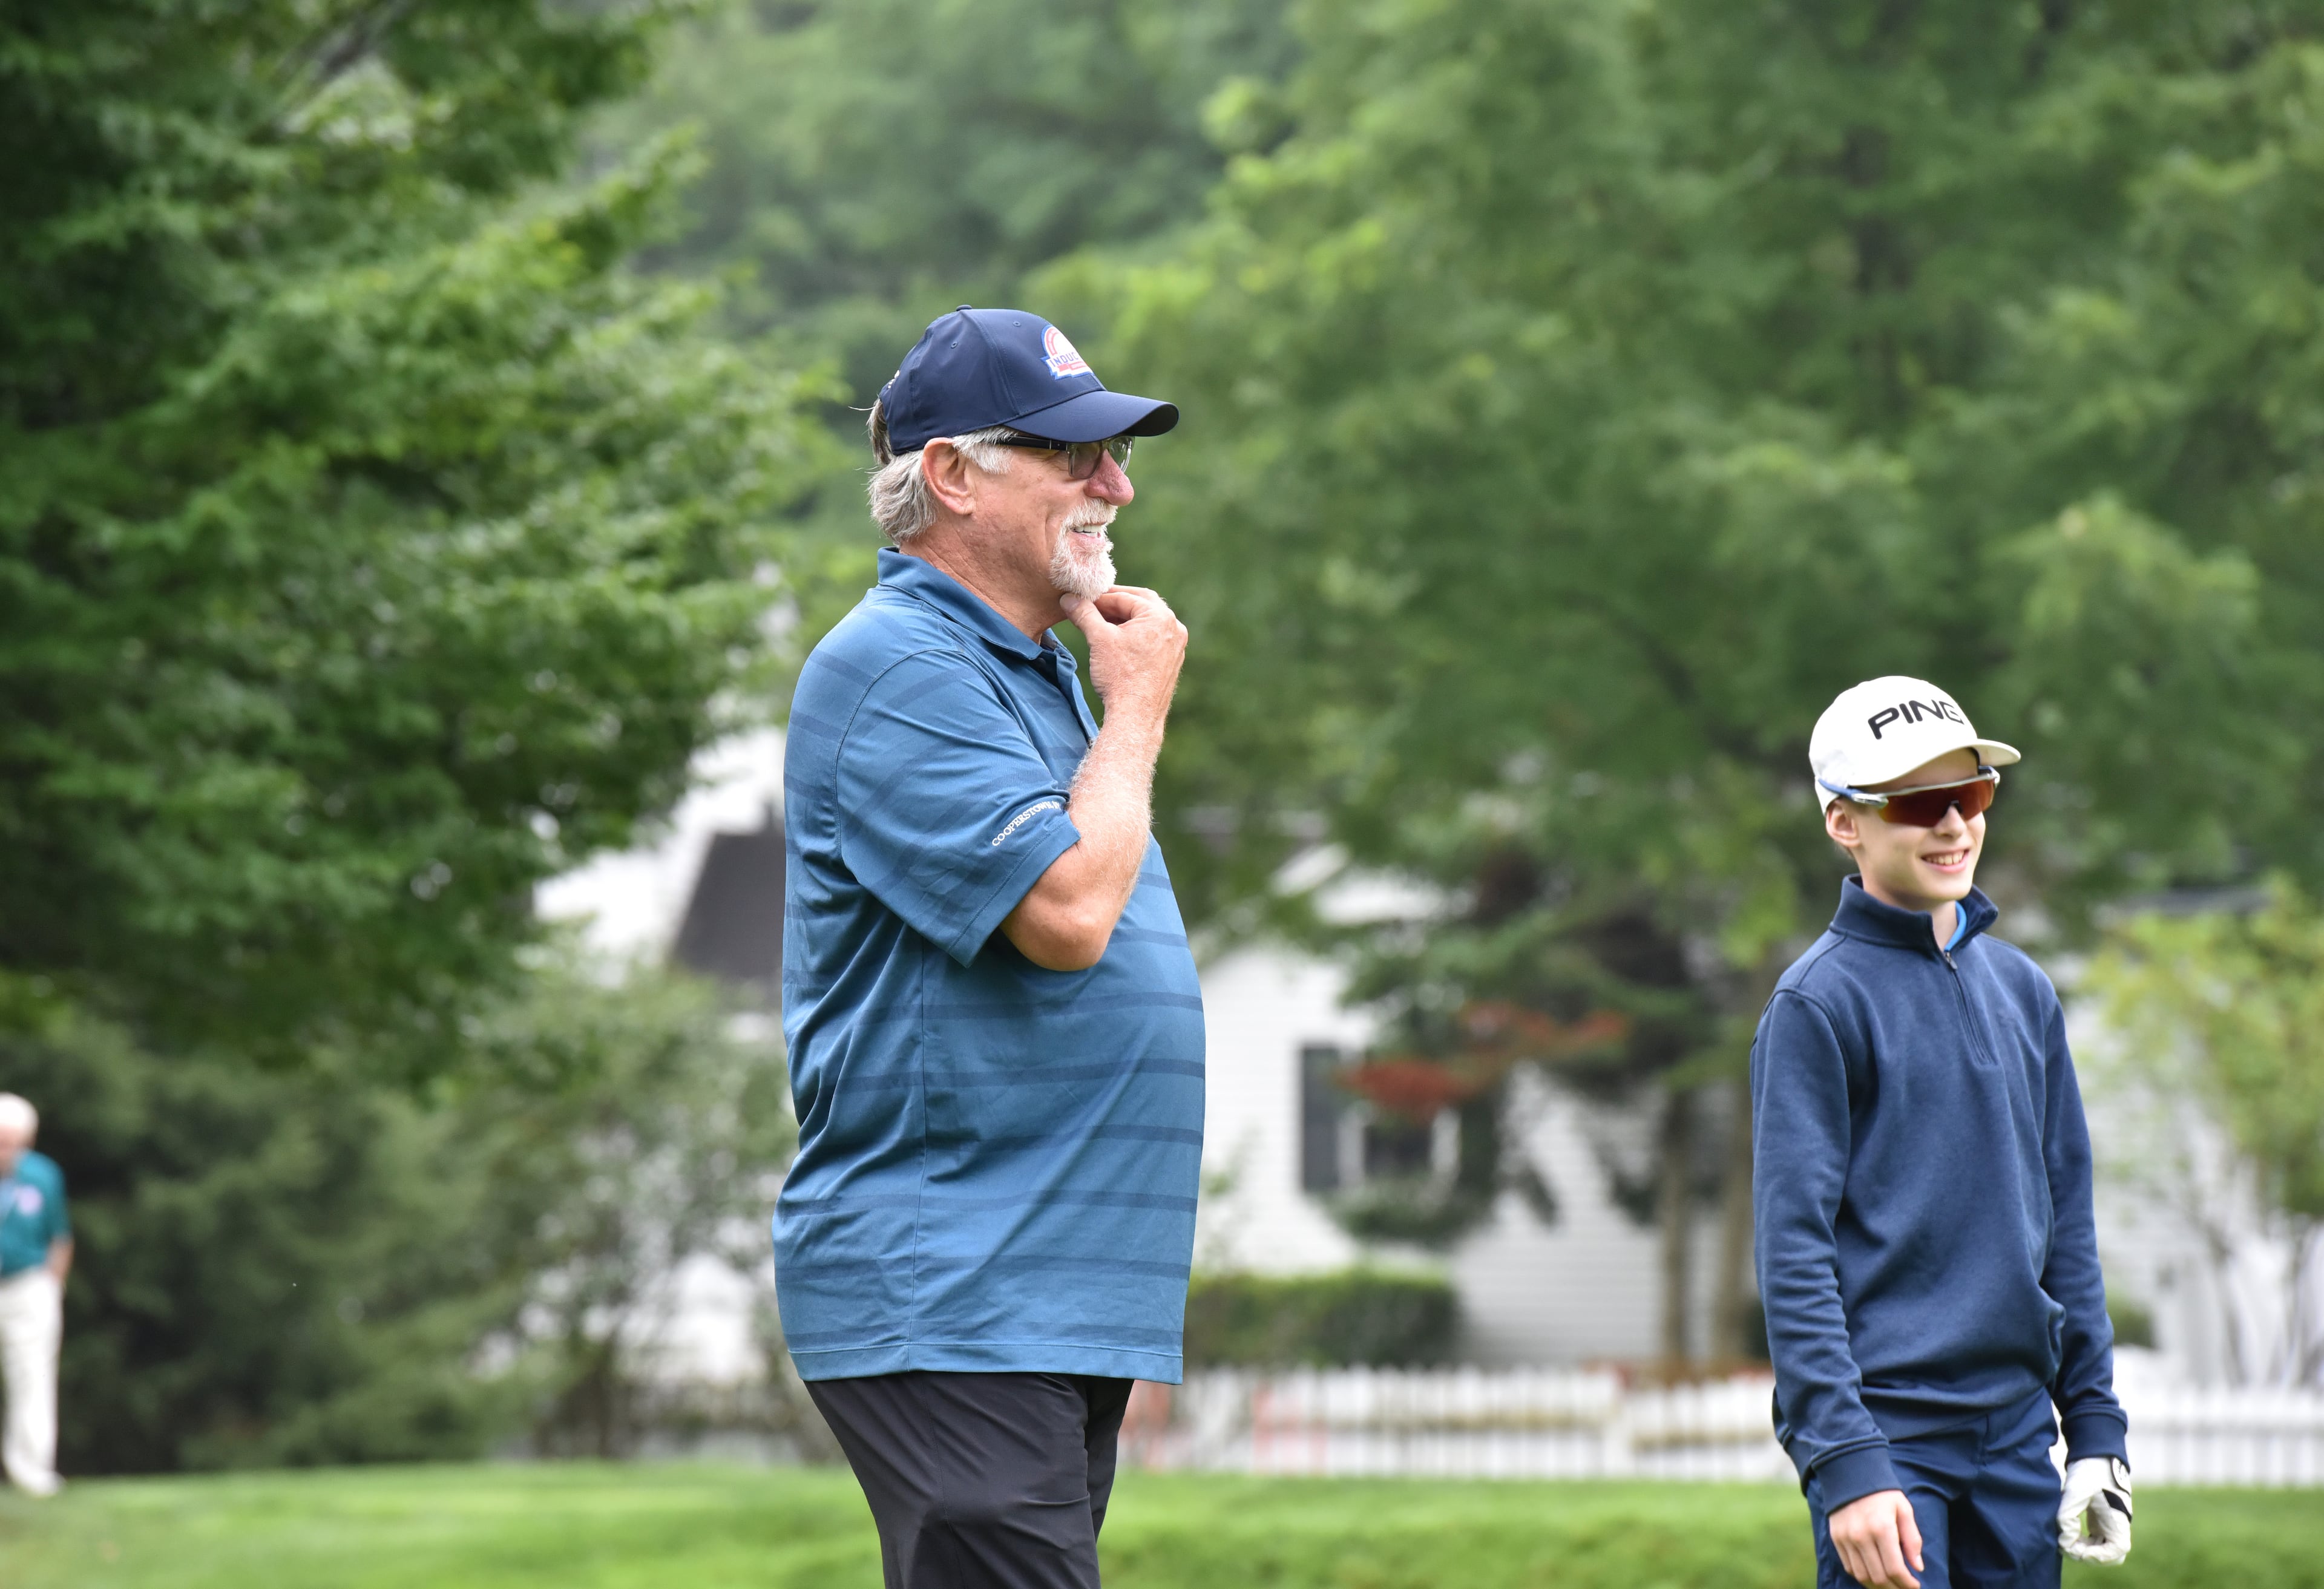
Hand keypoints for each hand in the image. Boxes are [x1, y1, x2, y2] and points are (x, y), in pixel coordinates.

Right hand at [1060, 585, 1185, 723]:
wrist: (1135, 716)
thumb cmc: (1119, 677)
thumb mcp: (1098, 639)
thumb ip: (1084, 613)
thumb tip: (1068, 598)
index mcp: (1160, 617)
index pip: (1126, 596)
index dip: (1100, 596)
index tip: (1080, 598)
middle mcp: (1174, 628)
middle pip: (1141, 604)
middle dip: (1115, 602)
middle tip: (1092, 603)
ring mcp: (1175, 646)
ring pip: (1146, 622)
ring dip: (1124, 618)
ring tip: (1099, 622)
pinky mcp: (1170, 662)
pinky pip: (1151, 638)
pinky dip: (1133, 634)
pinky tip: (1115, 640)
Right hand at [1827, 1489, 1923, 1588]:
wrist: (1850, 1474)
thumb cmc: (1883, 1493)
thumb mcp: (1904, 1510)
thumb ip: (1912, 1538)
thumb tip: (1918, 1567)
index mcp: (1882, 1528)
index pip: (1895, 1569)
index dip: (1907, 1583)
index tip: (1915, 1586)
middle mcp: (1861, 1536)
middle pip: (1879, 1577)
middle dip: (1895, 1588)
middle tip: (1905, 1587)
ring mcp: (1846, 1539)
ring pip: (1862, 1576)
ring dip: (1879, 1586)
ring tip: (1891, 1585)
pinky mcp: (1836, 1539)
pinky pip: (1849, 1567)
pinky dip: (1863, 1577)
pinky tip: (1874, 1575)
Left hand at [2059, 1457, 2131, 1564]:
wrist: (2096, 1453)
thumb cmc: (2089, 1470)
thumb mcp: (2075, 1491)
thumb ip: (2067, 1516)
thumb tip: (2064, 1542)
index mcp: (2118, 1519)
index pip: (2117, 1550)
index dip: (2098, 1556)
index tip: (2077, 1549)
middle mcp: (2117, 1524)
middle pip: (2109, 1554)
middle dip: (2088, 1555)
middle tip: (2067, 1545)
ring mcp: (2109, 1523)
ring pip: (2101, 1548)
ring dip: (2083, 1549)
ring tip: (2063, 1539)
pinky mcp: (2100, 1519)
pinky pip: (2094, 1539)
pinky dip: (2081, 1541)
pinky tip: (2066, 1532)